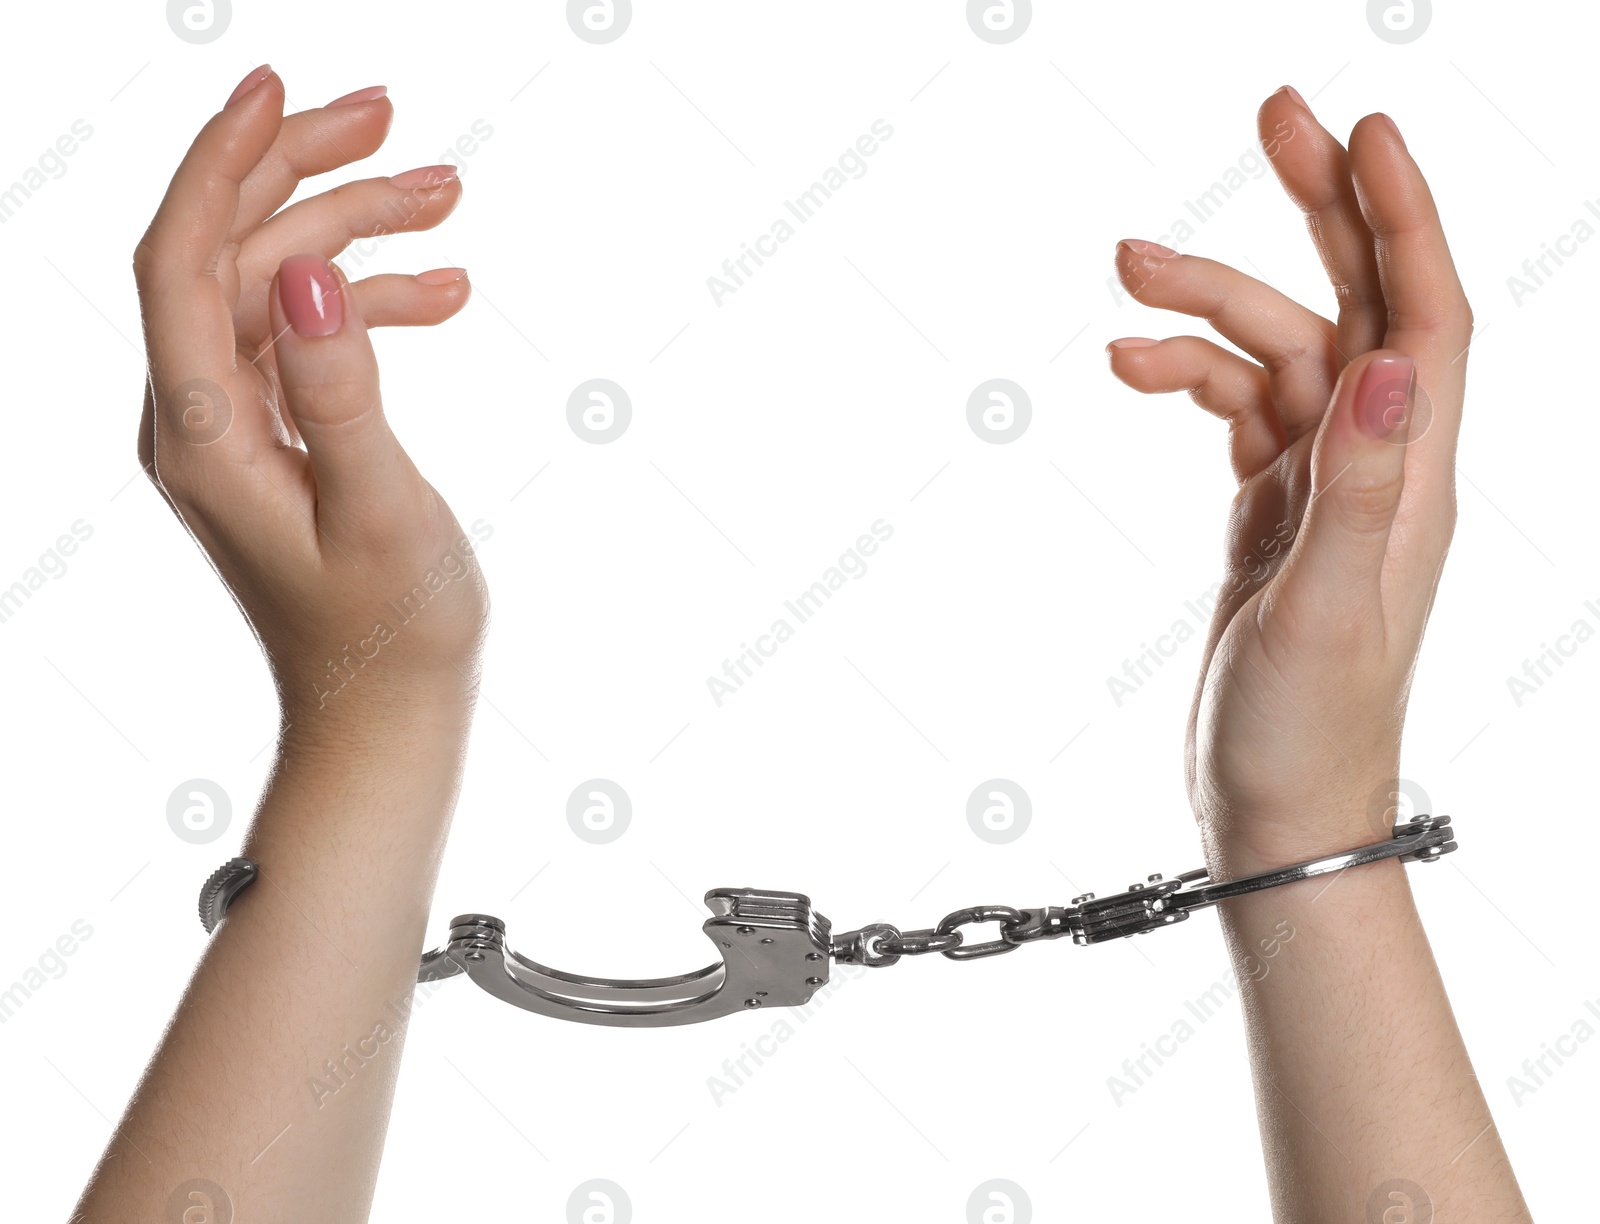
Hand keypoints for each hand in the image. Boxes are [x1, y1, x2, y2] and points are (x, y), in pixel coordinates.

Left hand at [133, 67, 486, 732]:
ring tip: (448, 201)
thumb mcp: (381, 513)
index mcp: (203, 437)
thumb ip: (340, 393)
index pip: (181, 260)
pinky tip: (446, 296)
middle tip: (394, 121)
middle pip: (228, 253)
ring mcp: (230, 428)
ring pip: (272, 287)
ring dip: (354, 233)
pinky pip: (304, 338)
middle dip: (306, 175)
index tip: (279, 89)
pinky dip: (370, 302)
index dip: (221, 162)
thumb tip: (307, 274)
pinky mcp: (270, 440)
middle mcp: (196, 421)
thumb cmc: (389, 636)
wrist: (381, 714)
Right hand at [1105, 87, 1471, 874]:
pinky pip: (1236, 413)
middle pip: (1359, 303)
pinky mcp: (1270, 515)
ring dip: (1205, 308)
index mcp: (1409, 479)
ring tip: (1125, 277)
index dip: (1402, 215)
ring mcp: (1319, 488)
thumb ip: (1359, 487)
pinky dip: (1186, 377)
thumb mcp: (1329, 610)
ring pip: (1275, 355)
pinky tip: (1130, 367)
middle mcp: (1376, 467)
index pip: (1423, 316)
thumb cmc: (1310, 731)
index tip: (1359, 128)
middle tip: (1271, 115)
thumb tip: (1387, 361)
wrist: (1279, 813)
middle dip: (1316, 206)